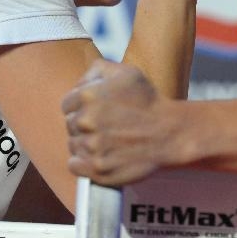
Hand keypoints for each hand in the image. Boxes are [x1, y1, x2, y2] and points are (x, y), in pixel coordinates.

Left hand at [62, 60, 172, 185]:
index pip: (67, 105)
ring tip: (107, 141)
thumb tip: (79, 84)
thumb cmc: (148, 101)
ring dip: (85, 143)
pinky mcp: (97, 168)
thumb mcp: (126, 72)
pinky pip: (74, 165)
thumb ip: (97, 70)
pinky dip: (83, 162)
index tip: (96, 112)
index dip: (80, 108)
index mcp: (88, 96)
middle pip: (70, 125)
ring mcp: (91, 146)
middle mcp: (87, 120)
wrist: (169, 132)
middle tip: (105, 126)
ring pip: (73, 145)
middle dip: (84, 125)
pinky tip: (100, 155)